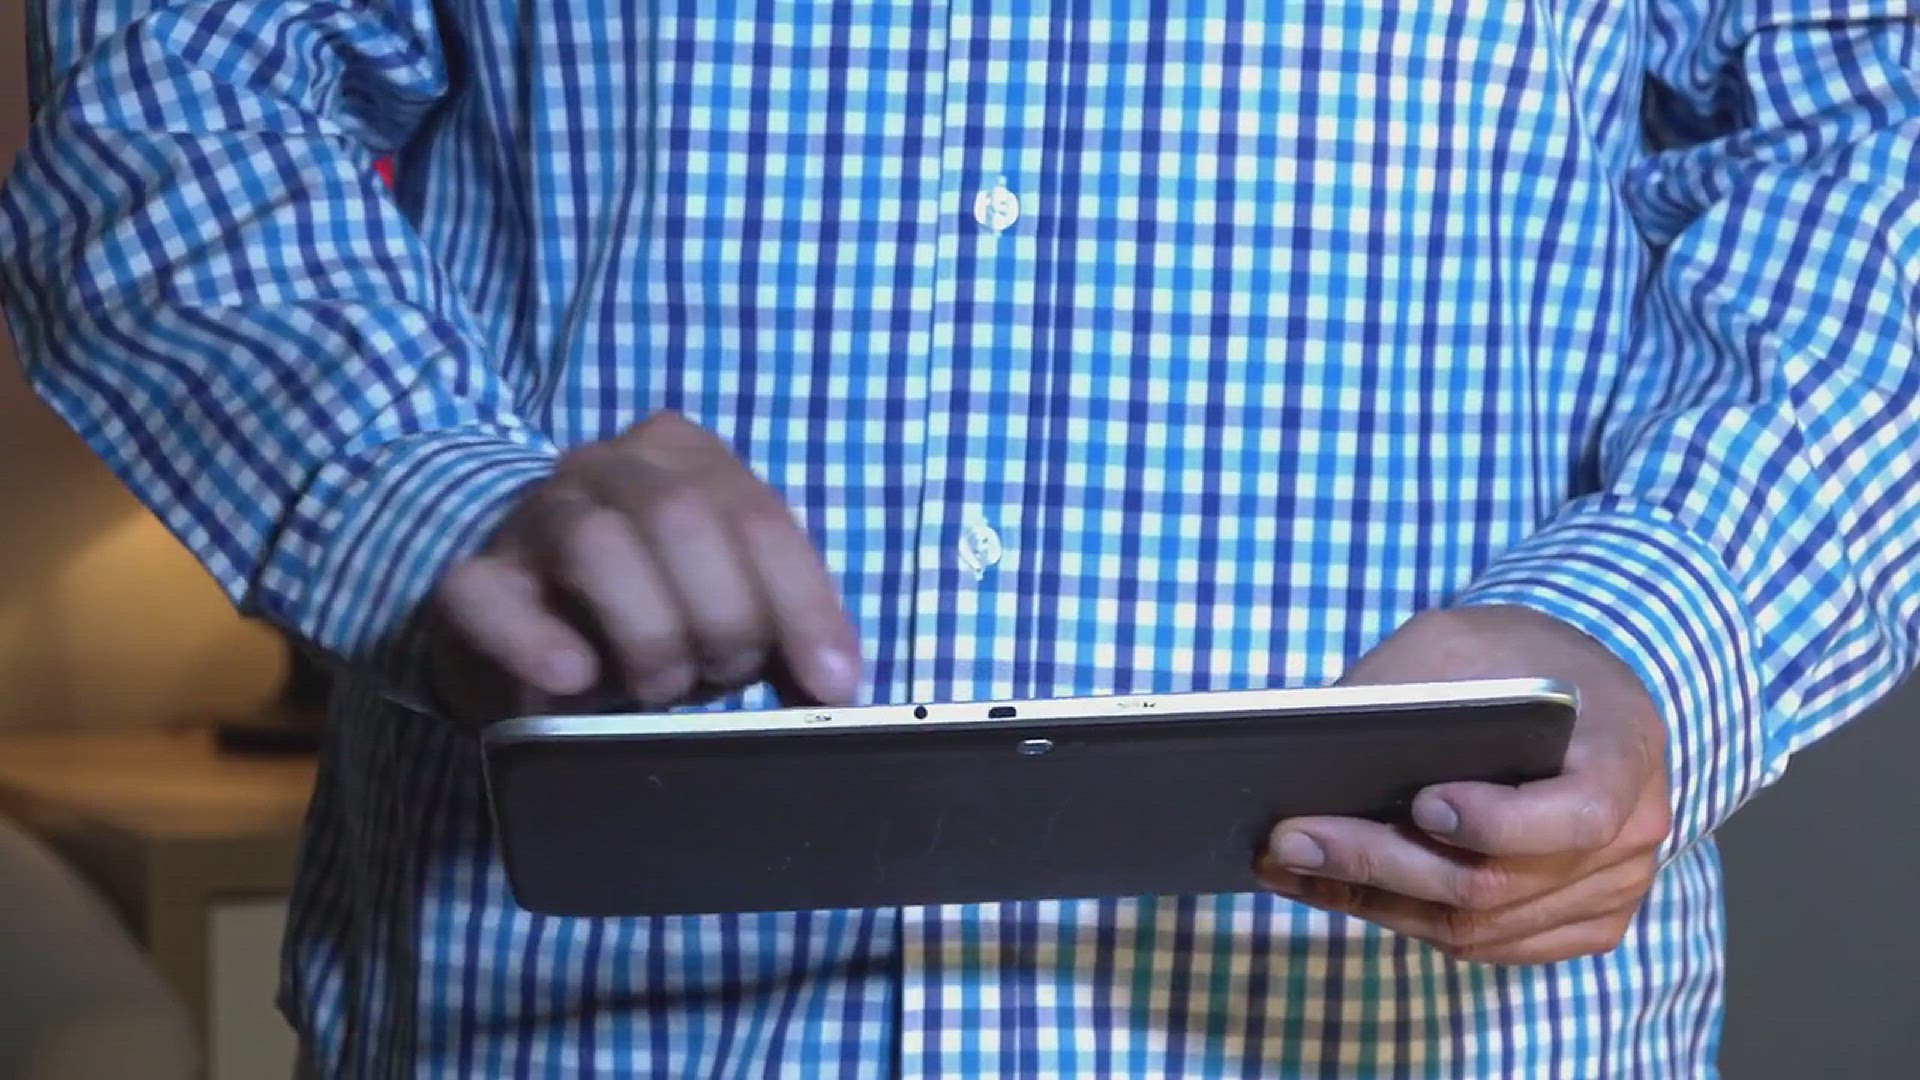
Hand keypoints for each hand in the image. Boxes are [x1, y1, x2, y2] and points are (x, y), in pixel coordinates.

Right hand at [427, 411, 861, 721]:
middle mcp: (607, 466)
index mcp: (683, 455)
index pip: (758, 515)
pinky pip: (487, 597)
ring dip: (648, 633)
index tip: (831, 686)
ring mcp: (533, 518)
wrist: (523, 611)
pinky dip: (536, 642)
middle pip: (681, 516)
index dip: (802, 605)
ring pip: (597, 543)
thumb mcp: (728, 603)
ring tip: (659, 686)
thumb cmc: (649, 606)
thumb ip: (785, 624)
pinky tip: (574, 679)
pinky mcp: (472, 582)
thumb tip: (839, 684)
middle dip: (722, 615)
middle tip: (720, 675)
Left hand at [1257, 605, 1672, 964]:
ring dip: (1373, 902)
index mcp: (1626, 752)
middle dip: (1381, 865)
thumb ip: (1409, 691)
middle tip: (1292, 840)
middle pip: (1500, 886)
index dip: (1500, 824)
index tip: (1424, 803)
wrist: (1573, 690)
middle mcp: (1634, 835)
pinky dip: (1402, 920)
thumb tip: (1317, 754)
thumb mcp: (1461, 641)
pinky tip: (1335, 886)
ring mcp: (1612, 891)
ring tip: (1287, 865)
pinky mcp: (1578, 922)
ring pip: (1479, 930)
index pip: (1580, 816)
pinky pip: (1484, 946)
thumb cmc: (1516, 659)